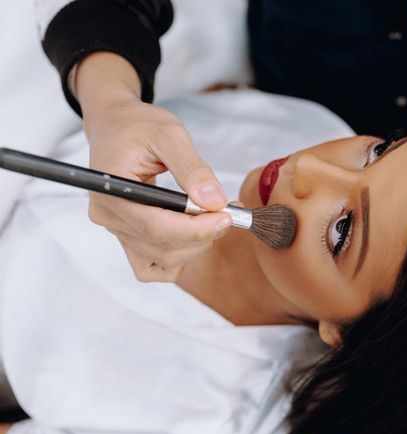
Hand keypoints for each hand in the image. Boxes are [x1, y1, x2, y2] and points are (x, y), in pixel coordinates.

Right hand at [77, 53, 229, 281]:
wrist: (117, 125)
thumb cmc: (138, 125)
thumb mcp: (170, 135)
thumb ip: (193, 168)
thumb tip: (214, 200)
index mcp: (112, 190)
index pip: (156, 227)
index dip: (196, 229)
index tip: (227, 217)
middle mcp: (108, 216)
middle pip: (162, 246)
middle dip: (202, 235)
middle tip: (229, 211)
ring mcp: (116, 229)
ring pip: (162, 259)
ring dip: (196, 244)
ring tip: (216, 215)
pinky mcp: (126, 235)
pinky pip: (152, 266)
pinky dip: (178, 257)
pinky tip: (194, 234)